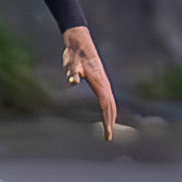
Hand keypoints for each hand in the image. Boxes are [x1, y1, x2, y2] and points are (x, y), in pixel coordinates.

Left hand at [63, 26, 115, 141]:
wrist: (80, 43)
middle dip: (110, 122)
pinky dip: (109, 108)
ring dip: (111, 116)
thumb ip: (72, 72)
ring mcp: (104, 83)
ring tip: (108, 130)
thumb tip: (73, 80)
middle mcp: (105, 84)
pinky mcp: (101, 81)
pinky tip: (106, 114)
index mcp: (100, 83)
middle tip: (108, 137)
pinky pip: (107, 98)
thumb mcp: (71, 64)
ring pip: (111, 102)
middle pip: (111, 106)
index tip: (107, 132)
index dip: (107, 119)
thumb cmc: (74, 55)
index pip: (105, 105)